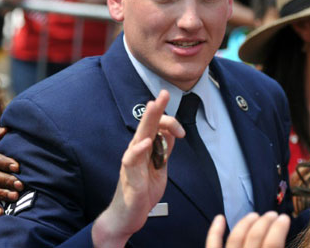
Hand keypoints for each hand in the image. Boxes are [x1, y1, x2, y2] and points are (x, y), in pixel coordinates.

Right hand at [92, 90, 184, 246]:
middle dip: (156, 108)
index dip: (170, 124)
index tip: (182, 132)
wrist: (127, 216)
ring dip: (147, 121)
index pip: (157, 128)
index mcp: (145, 148)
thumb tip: (172, 132)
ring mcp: (131, 162)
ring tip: (153, 106)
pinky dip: (138, 150)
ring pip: (139, 136)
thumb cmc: (142, 191)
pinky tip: (145, 142)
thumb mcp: (160, 168)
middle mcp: (136, 151)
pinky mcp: (129, 176)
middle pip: (146, 125)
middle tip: (164, 93)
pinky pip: (131, 161)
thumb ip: (164, 150)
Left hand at [206, 212, 289, 247]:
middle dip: (265, 222)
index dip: (279, 229)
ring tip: (255, 215)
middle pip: (255, 237)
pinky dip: (215, 231)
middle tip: (272, 214)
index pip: (273, 245)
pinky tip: (220, 218)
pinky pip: (212, 244)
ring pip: (236, 238)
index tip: (284, 217)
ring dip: (246, 223)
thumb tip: (285, 242)